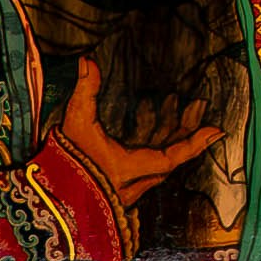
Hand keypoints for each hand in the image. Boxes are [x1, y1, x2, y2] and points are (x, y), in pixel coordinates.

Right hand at [54, 54, 225, 209]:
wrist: (45, 198)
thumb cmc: (61, 161)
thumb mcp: (74, 123)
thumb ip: (85, 91)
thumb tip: (87, 61)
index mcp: (128, 169)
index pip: (171, 157)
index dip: (194, 143)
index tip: (216, 130)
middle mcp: (134, 183)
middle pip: (170, 157)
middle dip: (186, 130)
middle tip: (197, 104)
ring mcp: (128, 187)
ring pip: (159, 160)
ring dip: (169, 132)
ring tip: (174, 102)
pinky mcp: (120, 186)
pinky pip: (147, 163)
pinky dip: (153, 140)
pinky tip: (148, 115)